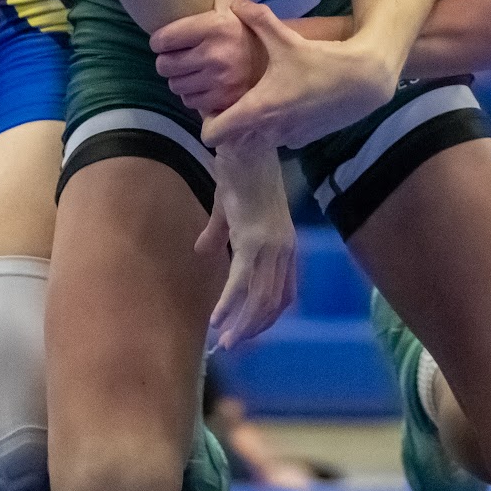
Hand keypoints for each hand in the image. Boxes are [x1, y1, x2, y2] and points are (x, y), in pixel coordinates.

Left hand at [150, 0, 263, 116]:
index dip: (159, 39)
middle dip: (168, 59)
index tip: (165, 39)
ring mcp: (220, 81)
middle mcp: (216, 55)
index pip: (162, 40)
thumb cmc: (246, 25)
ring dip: (179, 77)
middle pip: (164, 65)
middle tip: (178, 54)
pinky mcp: (224, 101)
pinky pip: (190, 101)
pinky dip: (193, 93)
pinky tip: (203, 82)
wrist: (279, 56)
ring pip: (175, 85)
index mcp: (216, 27)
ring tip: (192, 68)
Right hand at [196, 144, 296, 348]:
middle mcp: (284, 248)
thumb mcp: (230, 209)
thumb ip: (219, 232)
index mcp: (285, 243)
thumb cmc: (239, 173)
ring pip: (261, 299)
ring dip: (243, 324)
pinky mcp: (252, 240)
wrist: (244, 146)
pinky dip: (229, 305)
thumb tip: (204, 251)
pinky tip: (216, 320)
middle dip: (254, 327)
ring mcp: (271, 245)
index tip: (249, 331)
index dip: (268, 316)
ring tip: (224, 341)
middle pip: (274, 302)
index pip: (285, 292)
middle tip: (233, 345)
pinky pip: (241, 282)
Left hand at [200, 0, 398, 153]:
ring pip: (257, 141)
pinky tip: (290, 104)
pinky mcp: (306, 140)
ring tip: (264, 99)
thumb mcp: (287, 39)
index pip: (212, 134)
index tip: (215, 102)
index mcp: (257, 109)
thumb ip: (258, 21)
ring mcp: (288, 138)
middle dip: (231, 124)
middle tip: (237, 99)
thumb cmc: (321, 61)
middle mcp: (269, 131)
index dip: (208, 120)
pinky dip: (278, 128)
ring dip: (254, 127)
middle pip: (233, 140)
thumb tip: (236, 4)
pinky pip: (280, 139)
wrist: (363, 80)